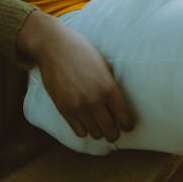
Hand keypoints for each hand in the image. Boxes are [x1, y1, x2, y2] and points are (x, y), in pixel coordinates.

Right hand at [17, 10, 135, 141]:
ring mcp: (78, 107)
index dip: (127, 125)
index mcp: (109, 88)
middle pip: (111, 133)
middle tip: (112, 126)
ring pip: (95, 135)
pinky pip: (79, 132)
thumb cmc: (82, 52)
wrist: (54, 47)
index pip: (125, 121)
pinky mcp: (64, 109)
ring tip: (97, 120)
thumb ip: (111, 87)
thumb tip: (119, 107)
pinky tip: (84, 118)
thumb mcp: (104, 66)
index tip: (126, 124)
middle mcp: (95, 101)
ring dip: (98, 129)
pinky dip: (84, 128)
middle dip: (114, 132)